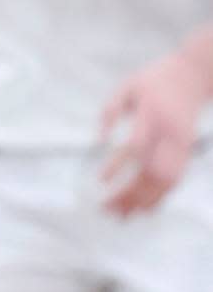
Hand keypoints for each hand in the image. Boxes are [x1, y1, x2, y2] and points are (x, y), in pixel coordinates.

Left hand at [100, 51, 211, 215]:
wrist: (193, 76)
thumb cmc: (154, 81)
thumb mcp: (127, 87)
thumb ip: (109, 111)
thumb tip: (97, 140)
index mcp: (153, 115)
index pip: (136, 146)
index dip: (118, 165)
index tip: (101, 181)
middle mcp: (170, 134)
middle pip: (153, 172)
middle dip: (131, 194)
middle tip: (107, 209)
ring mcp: (182, 145)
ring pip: (167, 182)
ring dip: (144, 201)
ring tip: (122, 215)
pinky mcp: (187, 151)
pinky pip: (176, 180)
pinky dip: (160, 197)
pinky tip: (143, 209)